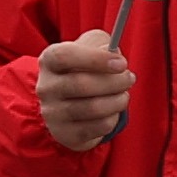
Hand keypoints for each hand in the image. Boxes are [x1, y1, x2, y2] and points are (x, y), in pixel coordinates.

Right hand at [36, 28, 133, 151]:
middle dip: (115, 81)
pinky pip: (99, 126)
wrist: (68, 103)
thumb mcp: (90, 47)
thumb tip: (114, 54)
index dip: (95, 58)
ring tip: (123, 95)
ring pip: (93, 108)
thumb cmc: (84, 69)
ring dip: (118, 100)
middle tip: (129, 78)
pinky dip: (113, 118)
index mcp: (49, 60)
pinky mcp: (66, 134)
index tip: (122, 63)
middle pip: (81, 84)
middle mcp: (46, 87)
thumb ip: (101, 43)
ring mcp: (53, 113)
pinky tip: (112, 111)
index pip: (64, 56)